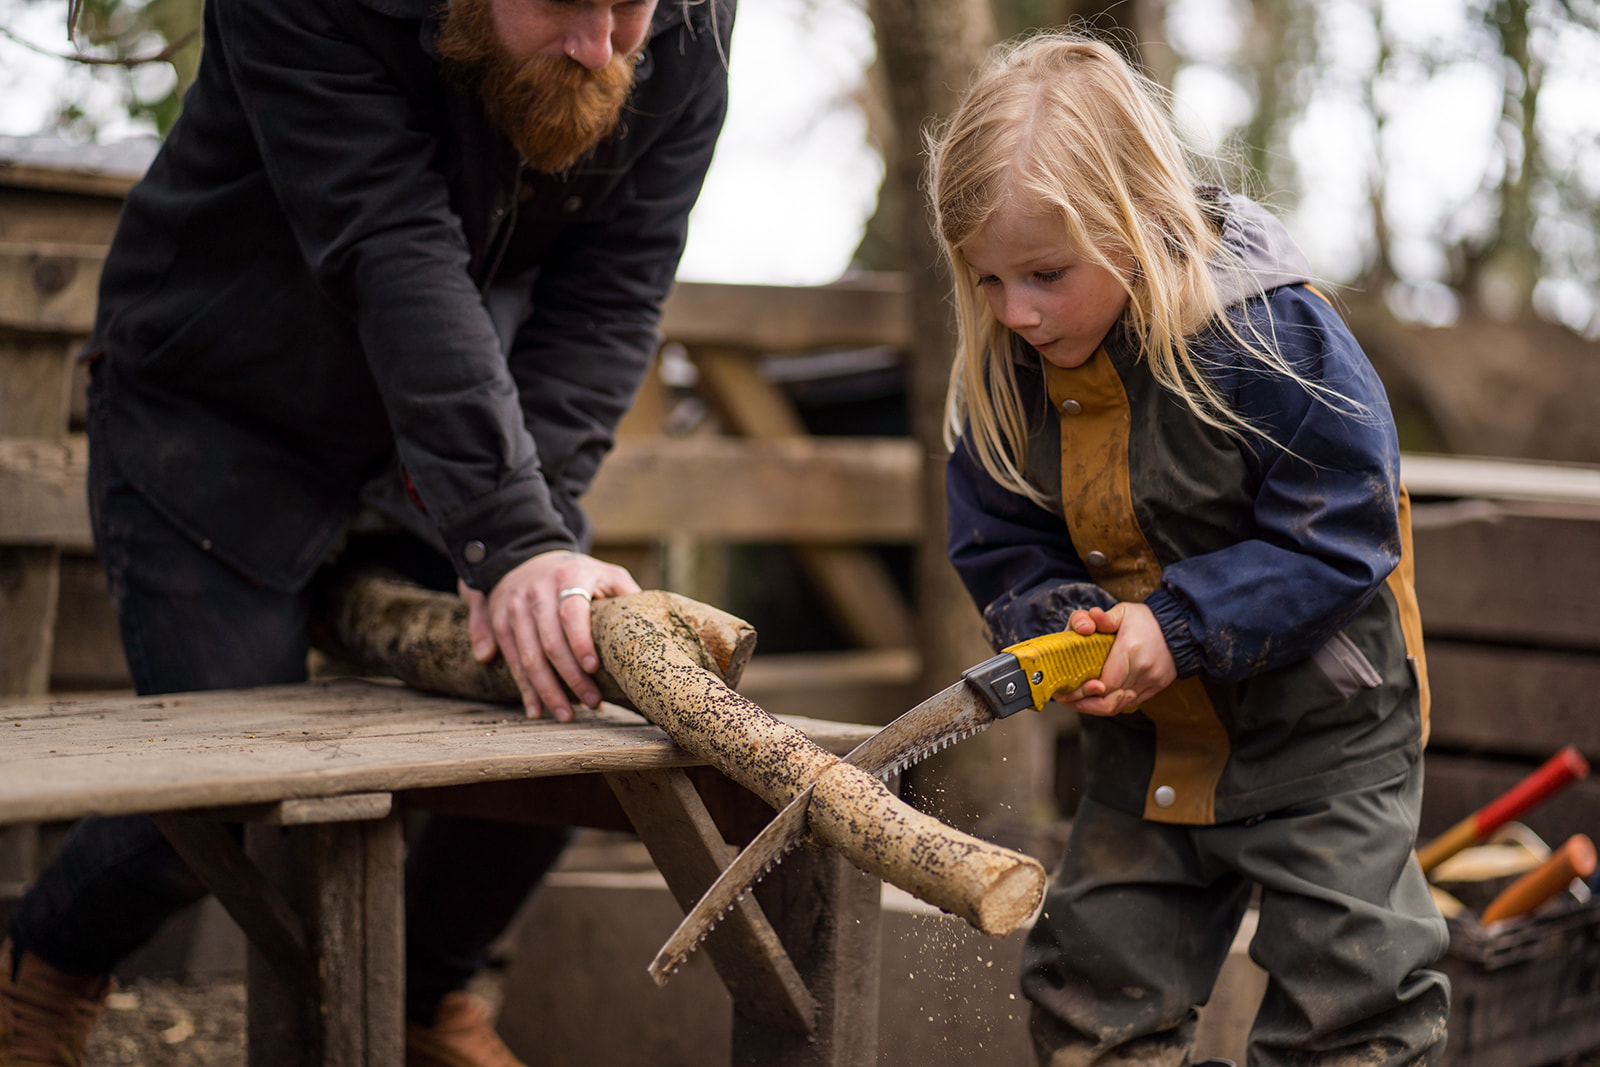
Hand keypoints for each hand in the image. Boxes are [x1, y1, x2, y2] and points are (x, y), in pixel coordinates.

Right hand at [457, 549, 640, 720]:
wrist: (523, 555)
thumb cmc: (576, 572)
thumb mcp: (604, 571)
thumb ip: (626, 593)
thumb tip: (652, 625)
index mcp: (568, 578)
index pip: (572, 612)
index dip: (580, 642)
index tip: (593, 668)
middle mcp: (537, 593)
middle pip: (550, 642)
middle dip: (570, 677)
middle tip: (592, 702)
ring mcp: (515, 609)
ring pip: (527, 657)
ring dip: (546, 690)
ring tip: (566, 715)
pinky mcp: (500, 623)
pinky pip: (511, 660)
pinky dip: (523, 688)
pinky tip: (536, 710)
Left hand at [1052, 603, 1176, 716]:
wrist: (1178, 626)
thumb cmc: (1147, 619)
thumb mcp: (1124, 611)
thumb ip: (1105, 617)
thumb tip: (1089, 617)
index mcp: (1130, 650)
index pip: (1105, 683)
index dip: (1086, 692)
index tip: (1071, 690)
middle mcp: (1142, 669)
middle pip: (1110, 699)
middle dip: (1087, 703)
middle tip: (1069, 699)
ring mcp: (1151, 680)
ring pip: (1121, 705)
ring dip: (1099, 706)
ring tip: (1081, 700)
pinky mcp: (1157, 687)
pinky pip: (1132, 703)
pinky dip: (1115, 703)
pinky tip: (1101, 699)